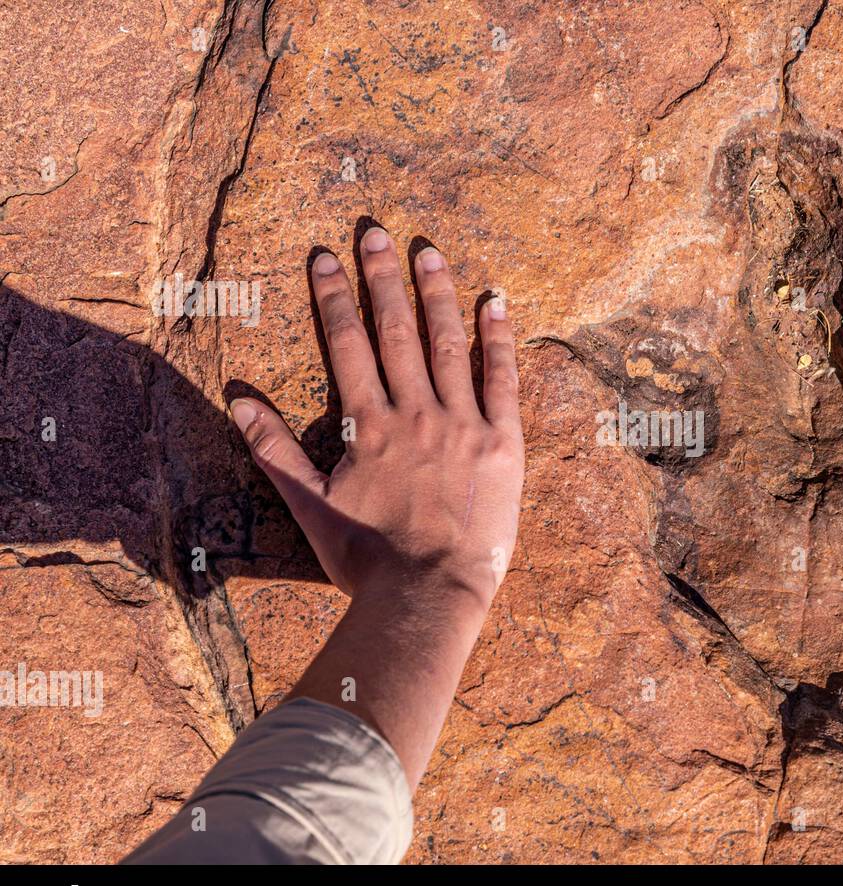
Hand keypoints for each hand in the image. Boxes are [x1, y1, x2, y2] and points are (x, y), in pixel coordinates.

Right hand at [229, 227, 523, 614]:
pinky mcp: (503, 444)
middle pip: (396, 331)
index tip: (324, 255)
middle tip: (375, 231)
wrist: (429, 594)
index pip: (347, 344)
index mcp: (369, 425)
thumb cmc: (366, 557)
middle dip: (382, 278)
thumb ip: (274, 450)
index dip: (333, 296)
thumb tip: (236, 401)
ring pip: (449, 345)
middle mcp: (415, 413)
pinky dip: (500, 339)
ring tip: (429, 250)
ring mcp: (463, 424)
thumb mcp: (309, 504)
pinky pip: (504, 380)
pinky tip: (496, 302)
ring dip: (438, 294)